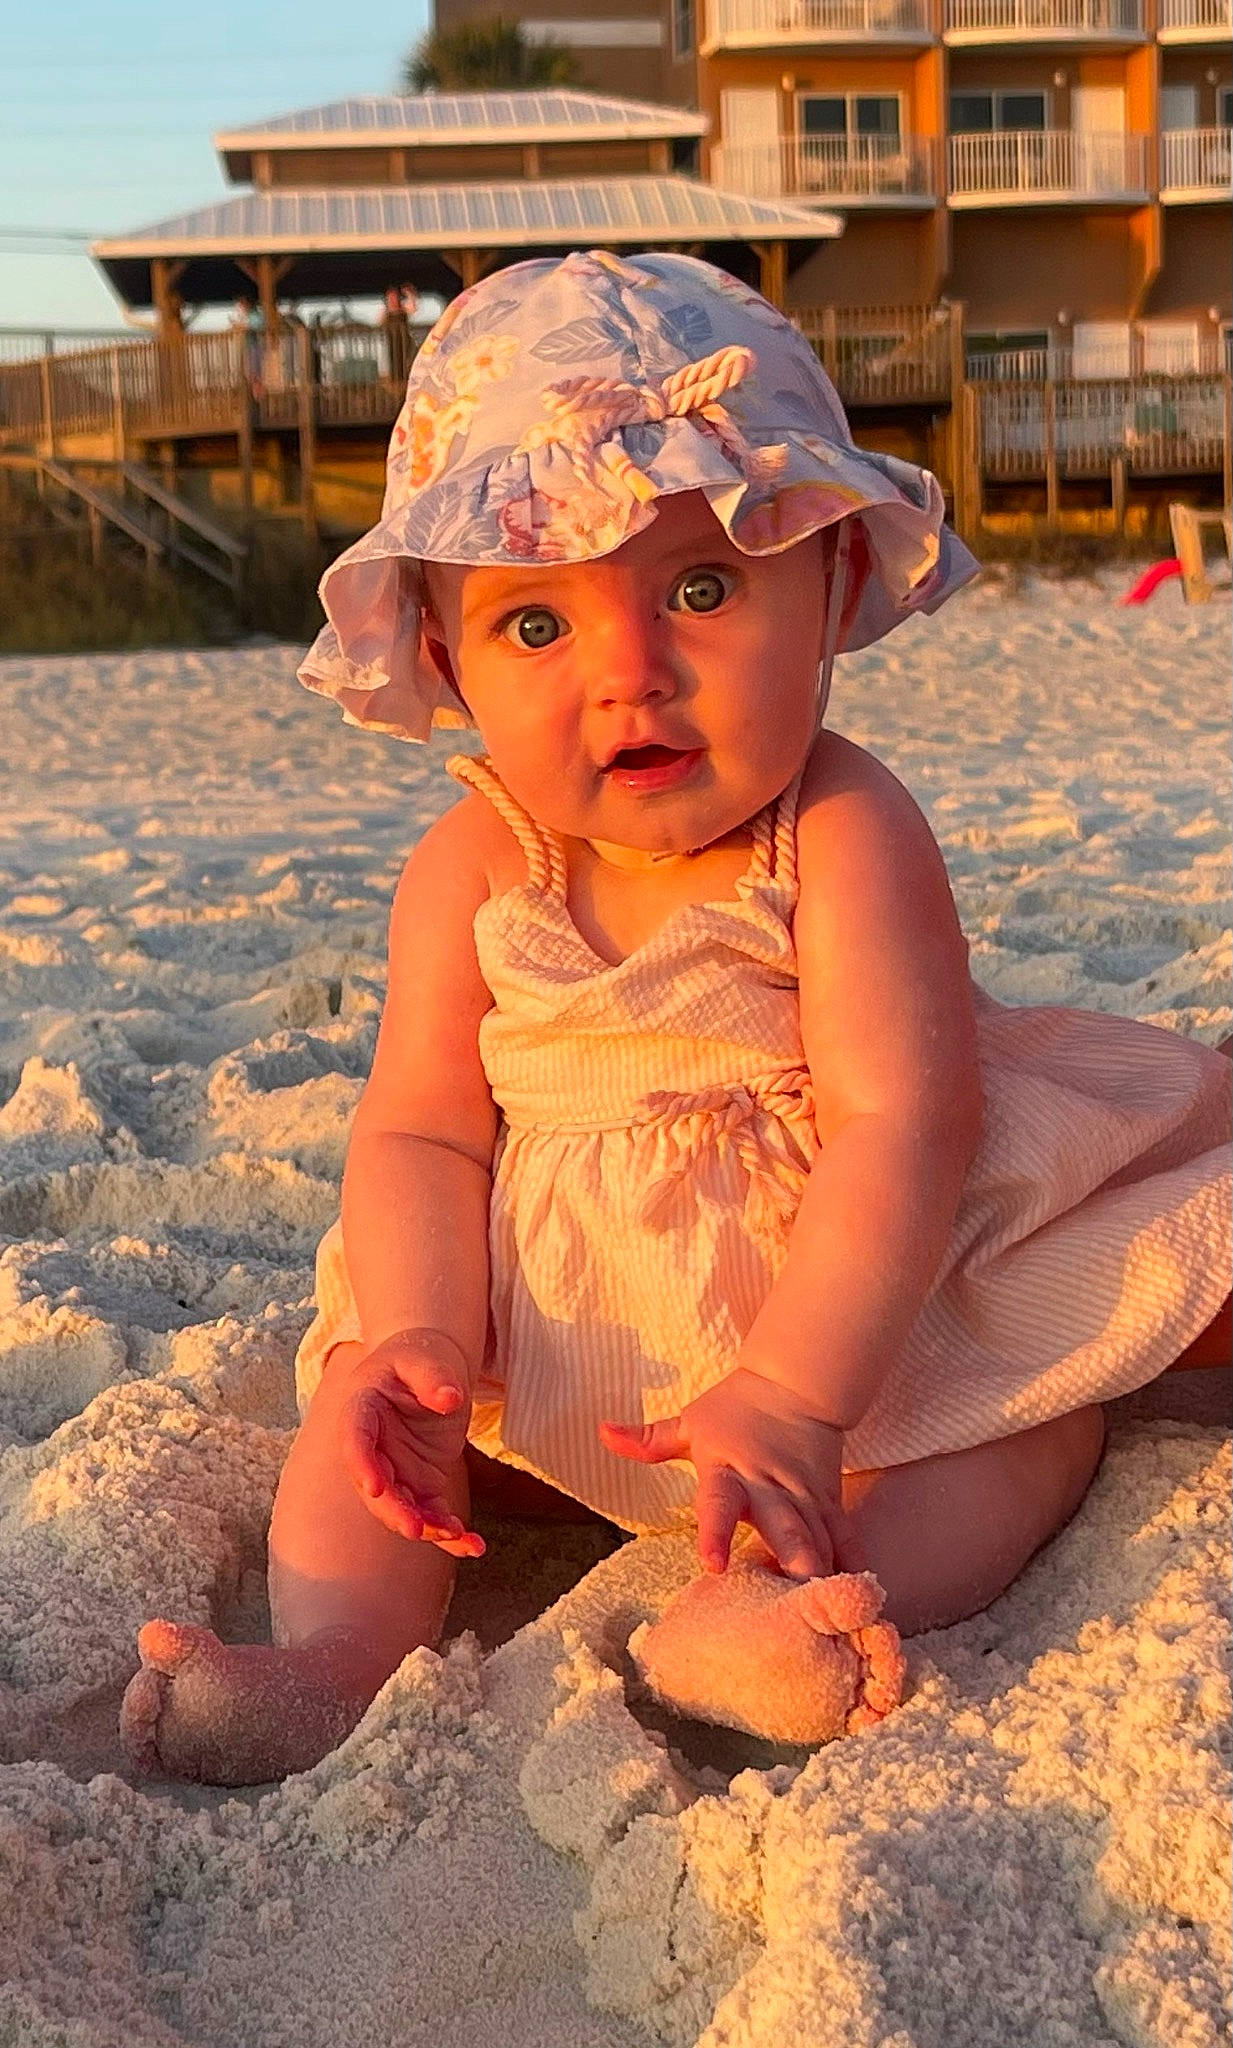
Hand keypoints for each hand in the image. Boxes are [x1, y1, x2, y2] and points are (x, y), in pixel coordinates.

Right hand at [337, 1330, 484, 1558]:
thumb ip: (432, 1375)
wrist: (428, 1370)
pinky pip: (432, 1513)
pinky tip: (474, 1546)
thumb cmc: (419, 1356)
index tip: (374, 1486)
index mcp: (361, 1410)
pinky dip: (451, 1533)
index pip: (356, 1439)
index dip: (362, 1464)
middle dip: (394, 1511)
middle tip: (417, 1530)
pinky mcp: (421, 1483)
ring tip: (459, 1536)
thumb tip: (449, 1399)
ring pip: (403, 1507)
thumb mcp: (424, 1356)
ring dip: (427, 1527)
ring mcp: (396, 1470)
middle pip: (376, 1485)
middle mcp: (373, 1448)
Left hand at [599, 1367, 866, 1580]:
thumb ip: (649, 1440)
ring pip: (819, 1539)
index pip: (718, 1503)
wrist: (797, 1383)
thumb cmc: (737, 1407)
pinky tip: (858, 1596)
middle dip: (794, 1565)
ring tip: (829, 1616)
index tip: (712, 1565)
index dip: (715, 1533)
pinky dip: (851, 1564)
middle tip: (799, 1604)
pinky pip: (844, 1535)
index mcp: (728, 1470)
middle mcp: (769, 1487)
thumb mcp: (691, 1423)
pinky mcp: (829, 1499)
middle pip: (785, 1529)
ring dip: (822, 1576)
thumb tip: (601, 1432)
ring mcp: (804, 1495)